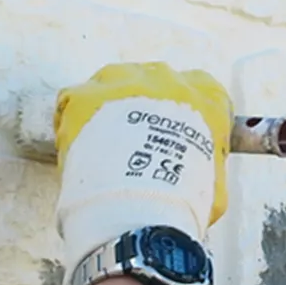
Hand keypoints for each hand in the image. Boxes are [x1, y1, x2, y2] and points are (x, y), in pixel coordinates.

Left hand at [53, 62, 231, 267]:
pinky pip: (73, 102)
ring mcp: (122, 81)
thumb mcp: (213, 186)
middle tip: (131, 148)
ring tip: (101, 149)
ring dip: (105, 111)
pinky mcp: (84, 96)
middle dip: (139, 111)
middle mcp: (165, 77)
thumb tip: (199, 180)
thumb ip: (206, 168)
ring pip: (110, 86)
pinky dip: (73, 124)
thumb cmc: (183, 202)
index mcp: (205, 95)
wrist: (142, 208)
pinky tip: (77, 151)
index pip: (198, 91)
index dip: (180, 117)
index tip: (171, 137)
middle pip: (149, 85)